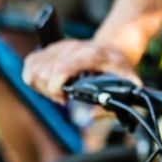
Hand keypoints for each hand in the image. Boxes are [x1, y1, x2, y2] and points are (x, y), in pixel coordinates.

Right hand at [23, 39, 139, 103]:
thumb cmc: (120, 67)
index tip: (63, 99)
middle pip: (45, 72)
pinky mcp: (51, 48)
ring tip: (57, 92)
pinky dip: (33, 76)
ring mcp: (60, 46)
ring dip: (41, 86)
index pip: (63, 68)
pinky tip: (46, 84)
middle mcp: (73, 47)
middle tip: (64, 99)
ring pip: (35, 67)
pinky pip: (31, 62)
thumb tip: (92, 115)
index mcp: (92, 55)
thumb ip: (117, 103)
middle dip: (51, 92)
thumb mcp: (129, 84)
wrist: (113, 48)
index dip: (55, 87)